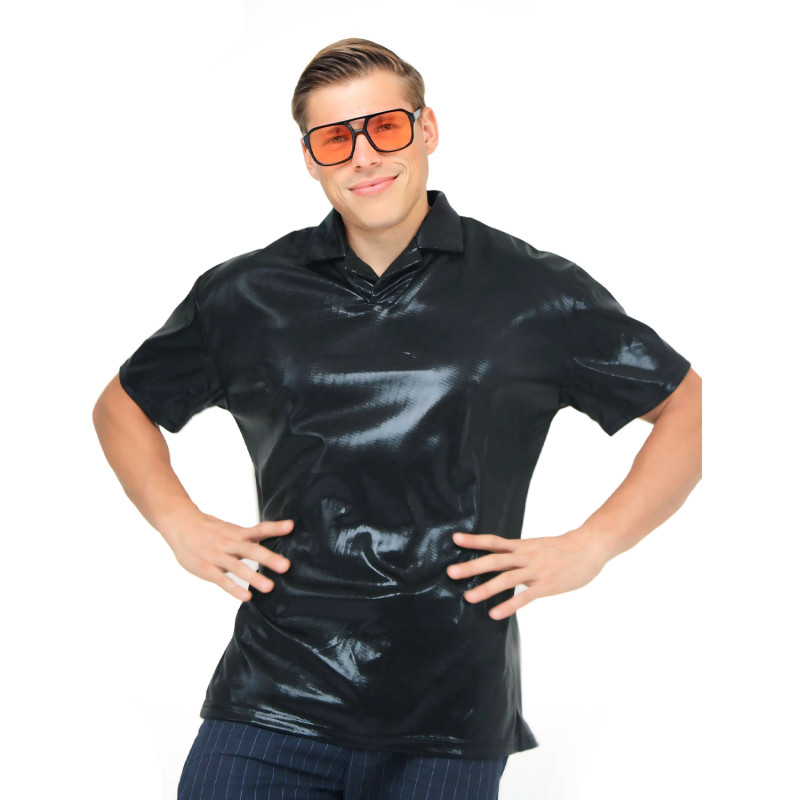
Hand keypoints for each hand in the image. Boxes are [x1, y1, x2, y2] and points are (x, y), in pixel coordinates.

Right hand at [161, 512, 293, 601]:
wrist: (181, 525)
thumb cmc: (209, 529)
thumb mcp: (230, 529)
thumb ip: (249, 535)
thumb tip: (272, 536)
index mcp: (237, 533)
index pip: (259, 529)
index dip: (274, 528)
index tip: (290, 526)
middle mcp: (229, 543)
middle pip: (251, 550)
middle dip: (269, 558)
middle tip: (286, 566)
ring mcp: (217, 556)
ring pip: (238, 567)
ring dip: (253, 577)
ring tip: (269, 587)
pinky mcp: (207, 568)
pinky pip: (222, 580)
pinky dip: (234, 588)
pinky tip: (247, 597)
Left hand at [446, 529, 607, 619]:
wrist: (589, 547)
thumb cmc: (564, 548)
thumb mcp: (538, 546)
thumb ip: (521, 554)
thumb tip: (504, 560)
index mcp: (522, 546)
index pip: (494, 541)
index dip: (474, 540)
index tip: (455, 539)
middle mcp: (525, 556)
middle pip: (494, 560)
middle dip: (471, 566)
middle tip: (451, 572)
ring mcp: (535, 571)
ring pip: (506, 579)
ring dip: (486, 588)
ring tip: (468, 597)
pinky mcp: (546, 586)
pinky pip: (524, 597)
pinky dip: (509, 605)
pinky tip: (494, 614)